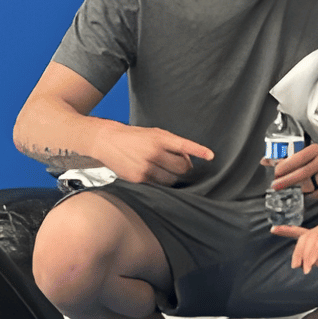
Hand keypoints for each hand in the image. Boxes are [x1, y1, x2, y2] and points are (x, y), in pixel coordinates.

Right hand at [92, 120, 212, 185]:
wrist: (106, 141)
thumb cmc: (134, 137)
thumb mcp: (153, 134)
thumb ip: (171, 144)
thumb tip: (188, 159)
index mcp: (159, 137)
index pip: (184, 145)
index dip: (198, 150)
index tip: (211, 155)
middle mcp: (154, 152)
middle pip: (182, 167)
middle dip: (185, 168)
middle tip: (180, 165)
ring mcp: (146, 166)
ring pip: (172, 179)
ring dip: (173, 176)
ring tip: (164, 169)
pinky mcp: (139, 178)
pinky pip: (158, 185)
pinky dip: (160, 182)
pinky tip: (152, 173)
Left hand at [268, 143, 317, 199]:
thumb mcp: (309, 152)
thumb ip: (288, 158)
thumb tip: (264, 161)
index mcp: (316, 150)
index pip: (298, 158)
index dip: (285, 167)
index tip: (275, 173)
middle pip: (302, 173)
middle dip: (287, 181)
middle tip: (276, 186)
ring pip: (310, 186)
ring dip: (300, 189)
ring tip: (294, 189)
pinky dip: (310, 195)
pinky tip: (308, 192)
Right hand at [271, 217, 317, 291]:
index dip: (316, 249)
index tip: (311, 265)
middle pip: (313, 236)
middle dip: (307, 254)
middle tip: (305, 269)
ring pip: (305, 238)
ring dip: (299, 253)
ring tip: (298, 267)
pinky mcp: (315, 239)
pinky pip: (299, 233)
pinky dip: (287, 231)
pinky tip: (275, 230)